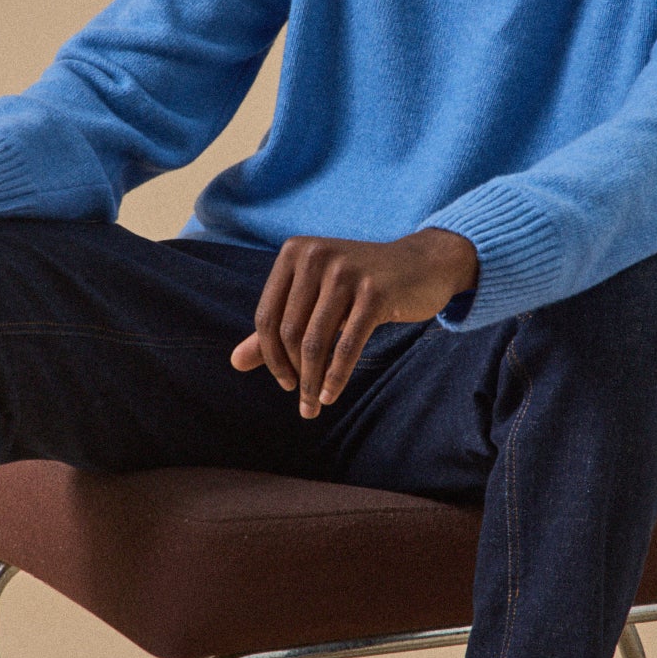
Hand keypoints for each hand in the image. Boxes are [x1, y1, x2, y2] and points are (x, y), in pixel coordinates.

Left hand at [230, 228, 478, 416]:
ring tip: (313, 406)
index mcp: (294, 252)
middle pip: (289, 331)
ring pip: (316, 341)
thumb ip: (276, 327)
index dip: (269, 356)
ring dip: (312, 381)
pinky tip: (330, 395)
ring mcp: (346, 272)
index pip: (267, 316)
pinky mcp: (375, 292)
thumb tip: (234, 363)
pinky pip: (347, 345)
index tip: (283, 381)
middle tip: (300, 401)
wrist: (422, 265)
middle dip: (292, 373)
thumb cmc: (360, 285)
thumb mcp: (316, 299)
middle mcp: (317, 256)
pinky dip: (336, 377)